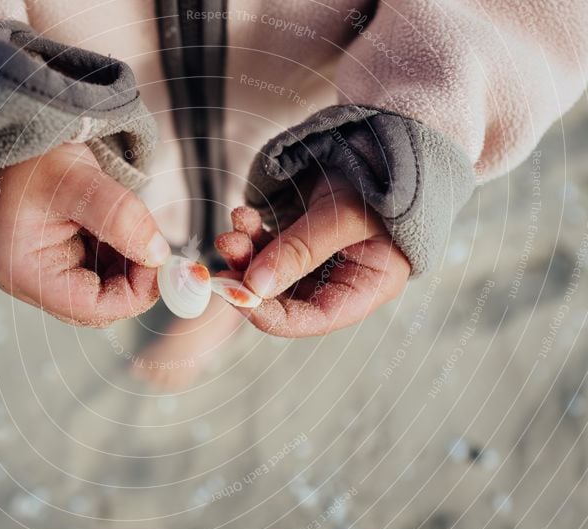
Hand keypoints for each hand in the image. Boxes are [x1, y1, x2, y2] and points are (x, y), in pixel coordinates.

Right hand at [0, 143, 170, 326]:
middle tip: (150, 237)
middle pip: (100, 304)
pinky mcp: (55, 258)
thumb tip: (159, 254)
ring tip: (123, 217)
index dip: (135, 292)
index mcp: (25, 273)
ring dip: (127, 260)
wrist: (12, 130)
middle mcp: (30, 281)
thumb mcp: (80, 181)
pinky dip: (118, 250)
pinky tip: (115, 220)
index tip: (159, 258)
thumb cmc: (33, 155)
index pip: (94, 309)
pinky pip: (97, 269)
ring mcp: (42, 271)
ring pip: (103, 286)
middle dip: (132, 275)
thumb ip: (121, 217)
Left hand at [214, 176, 410, 336]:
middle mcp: (344, 279)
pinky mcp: (303, 238)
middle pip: (287, 296)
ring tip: (233, 228)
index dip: (272, 315)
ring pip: (272, 271)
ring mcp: (322, 260)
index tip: (236, 295)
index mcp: (368, 285)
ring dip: (247, 253)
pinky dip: (252, 234)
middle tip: (227, 251)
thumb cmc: (377, 175)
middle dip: (252, 277)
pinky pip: (271, 246)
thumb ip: (299, 252)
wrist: (378, 134)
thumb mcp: (340, 215)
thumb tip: (253, 288)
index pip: (315, 318)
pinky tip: (243, 215)